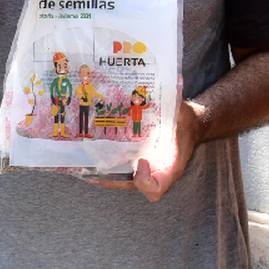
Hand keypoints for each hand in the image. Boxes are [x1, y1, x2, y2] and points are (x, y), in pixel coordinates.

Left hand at [91, 98, 206, 201]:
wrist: (186, 126)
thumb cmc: (184, 124)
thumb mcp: (184, 114)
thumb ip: (178, 100)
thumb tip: (177, 79)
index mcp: (170, 166)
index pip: (156, 189)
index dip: (145, 181)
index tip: (140, 161)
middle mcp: (155, 172)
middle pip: (131, 187)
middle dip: (111, 179)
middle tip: (92, 171)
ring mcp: (143, 169)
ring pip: (122, 180)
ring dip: (102, 173)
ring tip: (82, 164)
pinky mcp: (134, 161)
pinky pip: (119, 168)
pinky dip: (104, 163)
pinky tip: (88, 153)